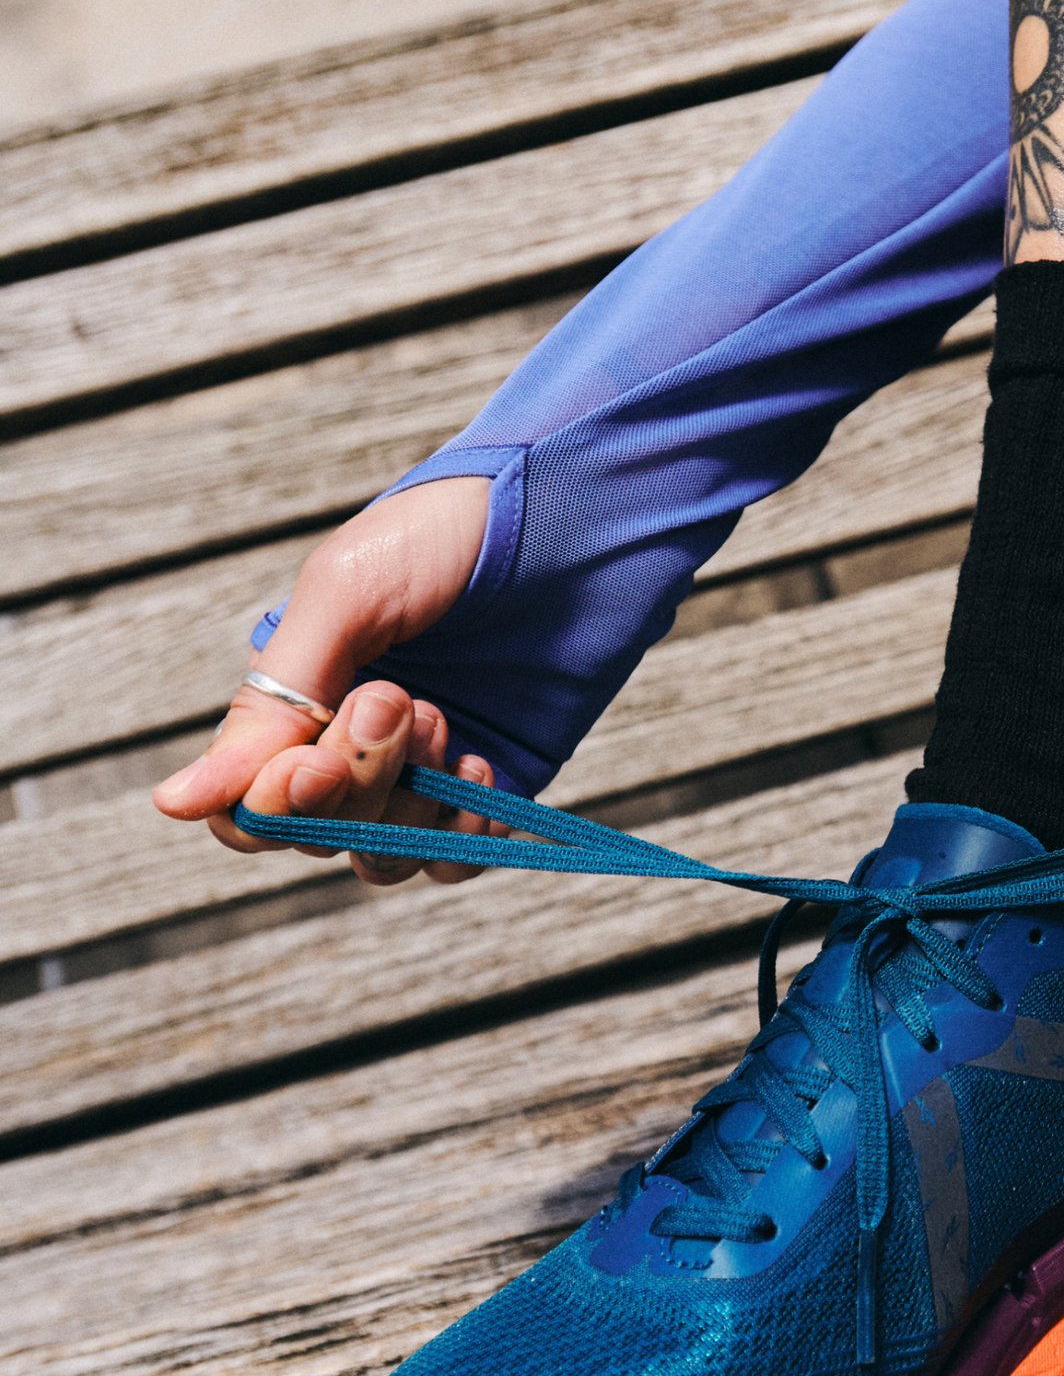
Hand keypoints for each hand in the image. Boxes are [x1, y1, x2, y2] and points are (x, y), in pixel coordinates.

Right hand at [153, 475, 495, 888]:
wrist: (576, 518)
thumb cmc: (450, 537)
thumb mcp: (343, 597)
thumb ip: (270, 705)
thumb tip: (174, 804)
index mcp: (296, 696)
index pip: (247, 807)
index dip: (275, 804)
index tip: (316, 761)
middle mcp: (352, 743)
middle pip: (314, 833)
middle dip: (353, 781)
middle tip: (398, 699)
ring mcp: (425, 769)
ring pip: (380, 855)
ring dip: (406, 805)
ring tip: (443, 719)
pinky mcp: (496, 783)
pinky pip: (454, 857)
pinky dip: (462, 834)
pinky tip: (484, 767)